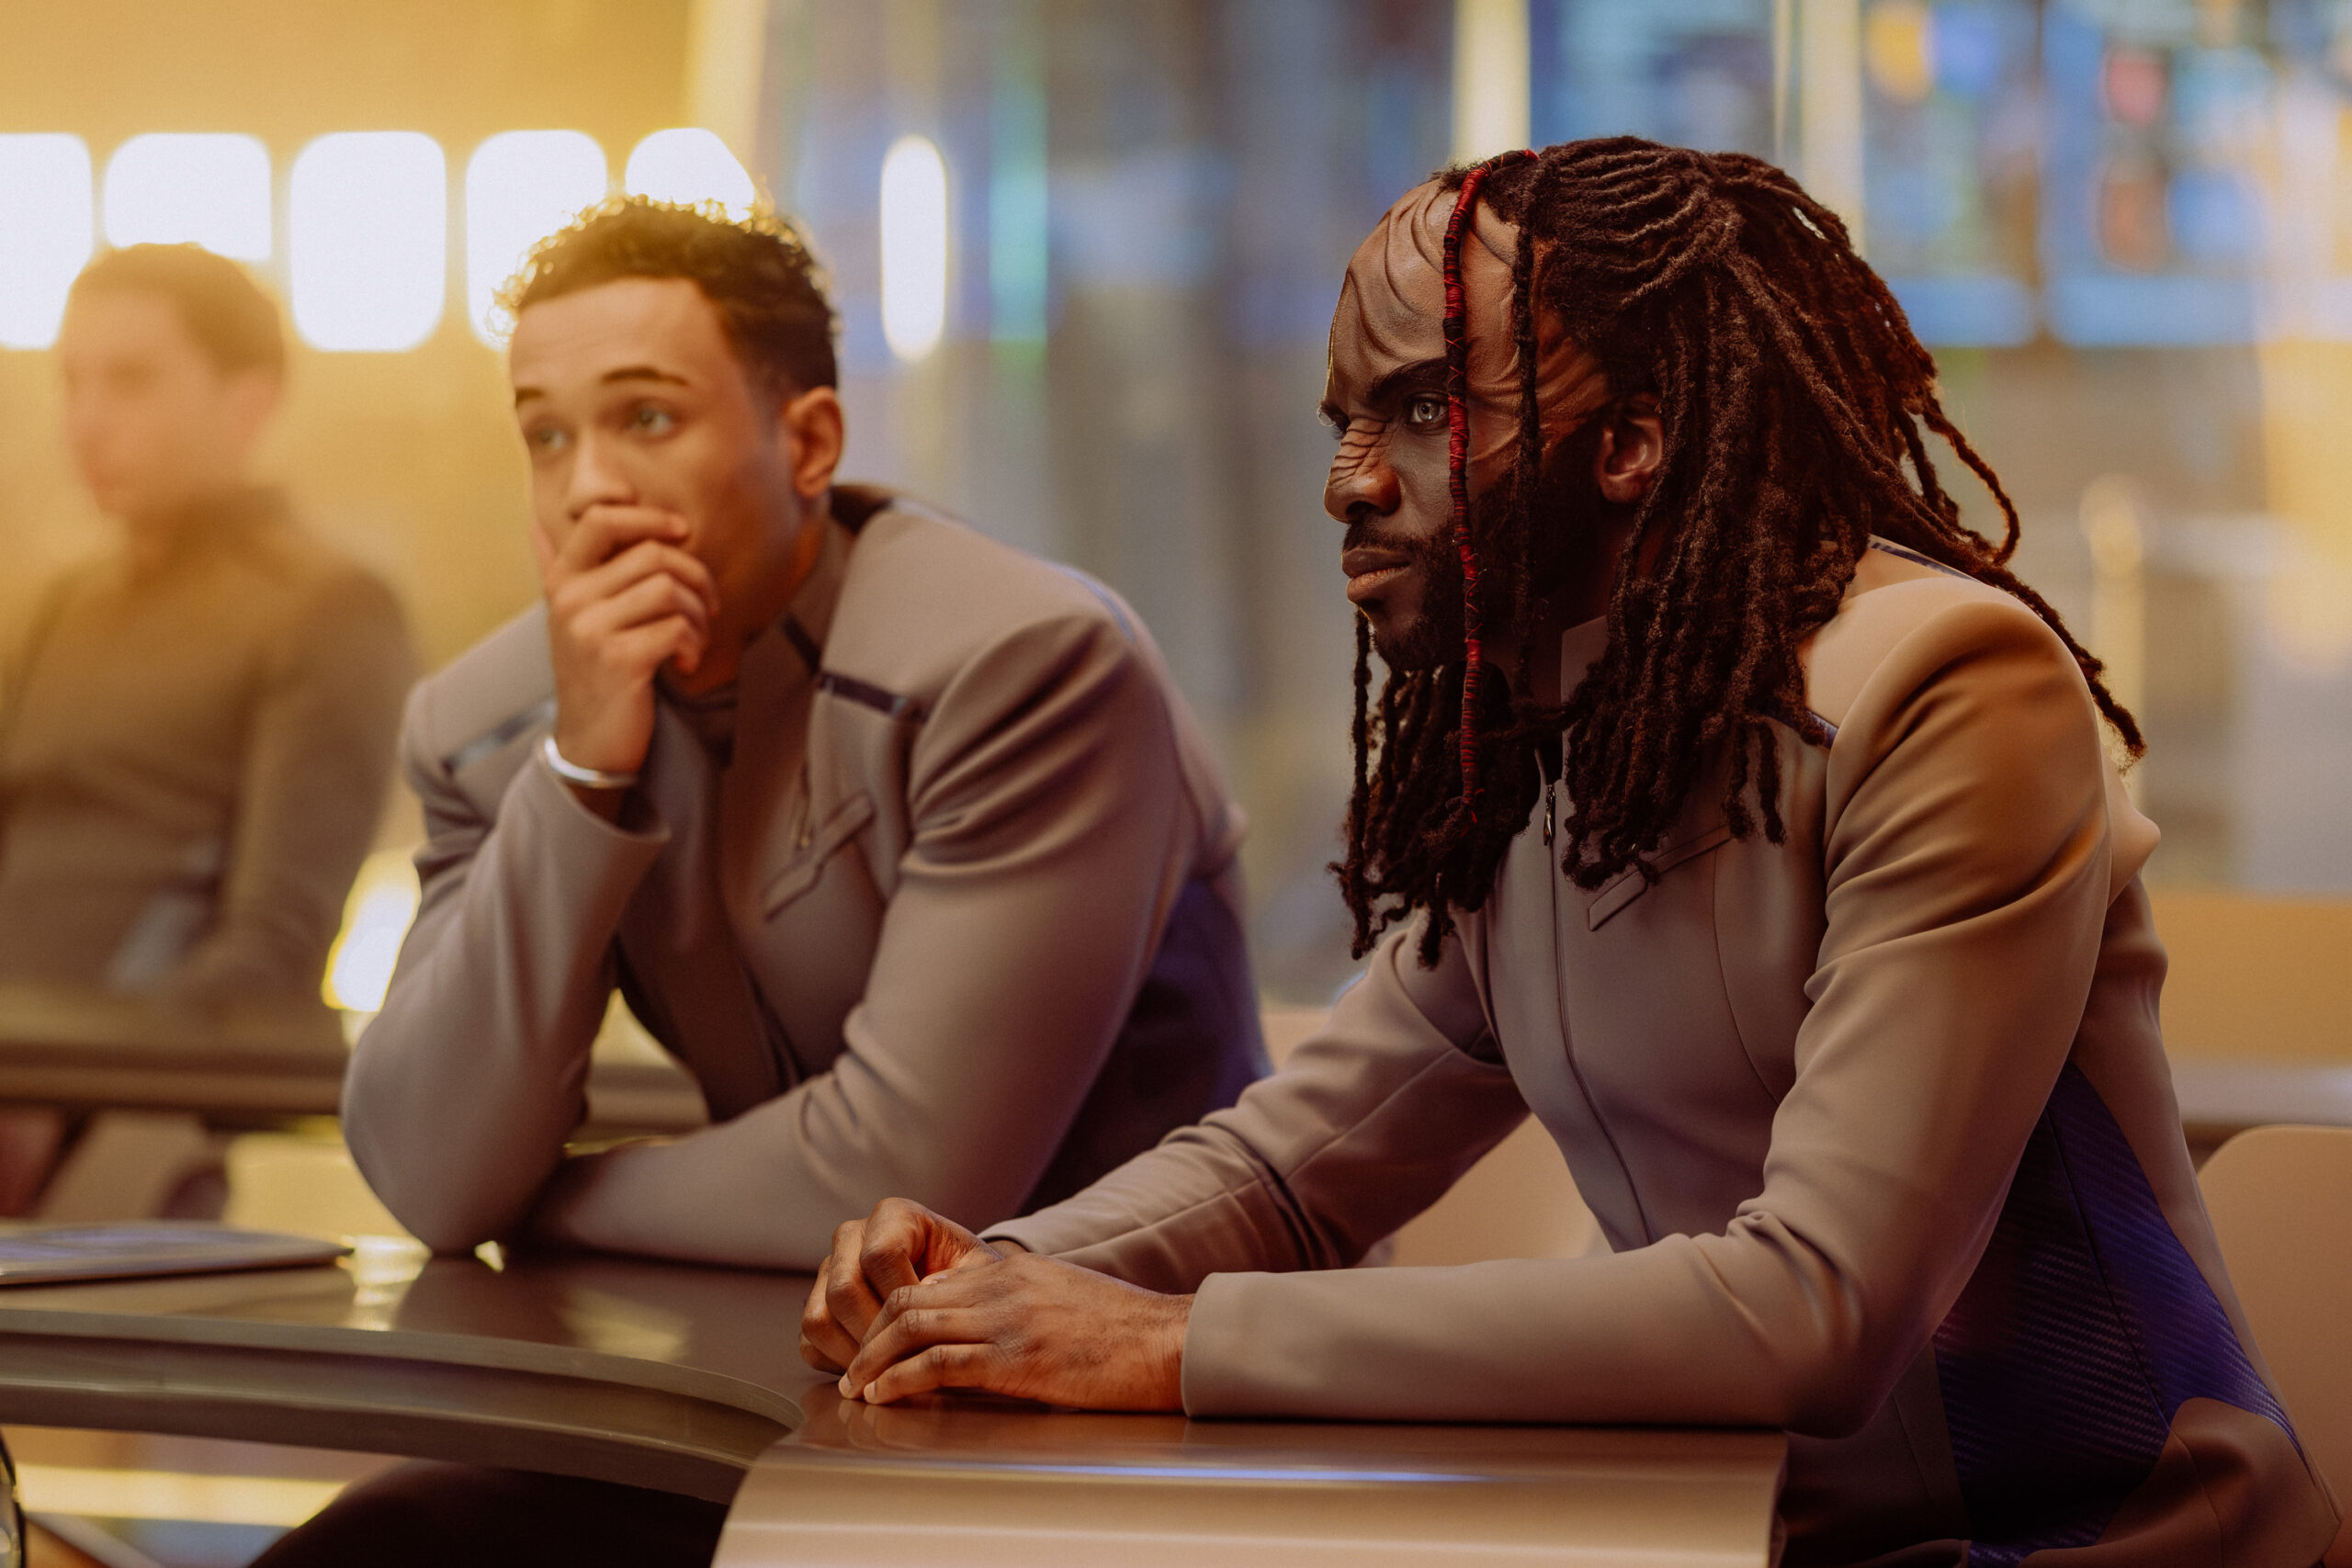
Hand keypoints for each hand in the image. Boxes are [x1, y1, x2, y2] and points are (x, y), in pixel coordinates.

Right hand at [534, 505, 717, 781]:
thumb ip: (557, 570)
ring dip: (699, 615)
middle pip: (653, 553)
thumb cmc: (593, 673)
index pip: (601, 519)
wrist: (588, 743)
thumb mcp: (570, 619)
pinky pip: (678, 627)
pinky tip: (685, 664)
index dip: (650, 517)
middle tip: (707, 606)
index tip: (683, 533)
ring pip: (670, 589)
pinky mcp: (619, 659)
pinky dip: (694, 645)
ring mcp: (592, 629)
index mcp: (562, 581)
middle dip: (696, 576)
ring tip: (694, 640)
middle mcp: (571, 599)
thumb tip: (536, 525)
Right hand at [800, 1198, 1003, 1372]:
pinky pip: (810, 1341)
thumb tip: (923, 1303)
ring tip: (892, 1370)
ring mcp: (828, 1271)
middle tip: (909, 1358)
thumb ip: (958, 1283)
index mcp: (893, 1216)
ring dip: (856, 1354)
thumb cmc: (971, 1278)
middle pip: (844, 1290)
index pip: (879, 1256)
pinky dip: (839, 1364)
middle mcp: (852, 1236)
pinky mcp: (816, 1304)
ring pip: (819, 1318)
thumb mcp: (978, 1273)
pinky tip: (876, 1371)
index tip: (930, 1323)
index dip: (903, 1297)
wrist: (957, 1289)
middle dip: (879, 1333)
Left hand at [835, 1248, 1188, 1411]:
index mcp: (1013, 1272)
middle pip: (910, 1302)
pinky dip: (903, 1379)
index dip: (891, 1315)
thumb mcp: (1064, 1297)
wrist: (1169, 1342)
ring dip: (875, 1361)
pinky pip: (941, 1363)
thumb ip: (1019, 1301)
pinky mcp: (1019, 1358)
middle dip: (871, 1337)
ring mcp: (1009, 1321)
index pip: (930, 1284)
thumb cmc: (1124, 1330)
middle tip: (855, 1369)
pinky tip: (888, 1395)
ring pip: (914, 1328)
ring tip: (860, 1387)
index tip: (875, 1343)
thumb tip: (980, 1318)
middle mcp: (1003, 1288)